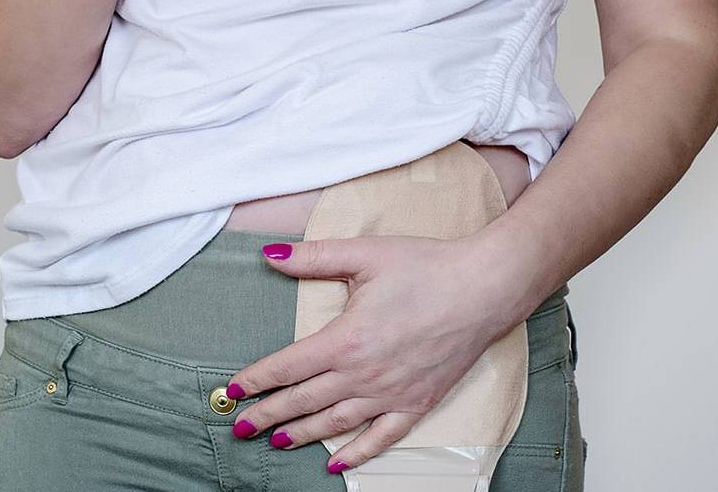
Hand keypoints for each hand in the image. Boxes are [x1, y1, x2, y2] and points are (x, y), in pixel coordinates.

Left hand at [225, 233, 534, 473]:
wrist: (484, 288)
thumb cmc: (427, 267)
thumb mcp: (365, 255)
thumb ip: (313, 257)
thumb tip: (269, 255)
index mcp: (345, 340)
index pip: (286, 366)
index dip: (256, 380)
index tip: (232, 392)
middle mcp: (363, 374)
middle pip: (303, 400)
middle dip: (268, 415)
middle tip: (240, 427)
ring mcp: (390, 394)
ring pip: (335, 422)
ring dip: (301, 434)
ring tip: (276, 442)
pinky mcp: (417, 403)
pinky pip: (381, 437)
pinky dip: (356, 454)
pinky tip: (335, 463)